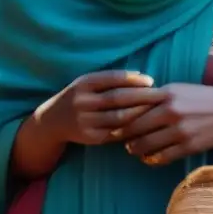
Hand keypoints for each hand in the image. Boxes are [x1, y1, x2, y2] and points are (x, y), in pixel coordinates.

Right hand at [34, 70, 154, 146]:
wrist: (53, 121)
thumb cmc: (78, 97)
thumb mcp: (87, 83)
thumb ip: (110, 79)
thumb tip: (142, 76)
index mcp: (83, 83)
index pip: (112, 78)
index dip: (134, 79)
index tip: (151, 81)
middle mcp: (82, 101)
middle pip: (117, 98)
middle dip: (141, 97)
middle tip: (159, 97)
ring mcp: (85, 120)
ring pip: (119, 118)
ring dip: (140, 114)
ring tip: (156, 111)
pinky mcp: (90, 137)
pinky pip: (115, 133)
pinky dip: (131, 129)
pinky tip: (144, 126)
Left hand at [111, 84, 212, 165]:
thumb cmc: (202, 97)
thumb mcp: (178, 89)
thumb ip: (156, 96)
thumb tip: (130, 103)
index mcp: (166, 93)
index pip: (132, 103)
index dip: (118, 113)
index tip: (108, 117)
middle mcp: (171, 110)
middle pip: (135, 126)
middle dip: (122, 134)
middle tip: (115, 137)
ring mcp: (180, 129)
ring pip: (146, 143)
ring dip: (135, 148)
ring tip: (131, 148)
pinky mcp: (189, 145)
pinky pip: (162, 156)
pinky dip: (151, 158)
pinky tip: (148, 157)